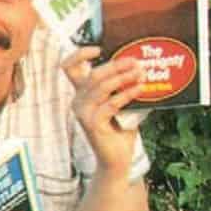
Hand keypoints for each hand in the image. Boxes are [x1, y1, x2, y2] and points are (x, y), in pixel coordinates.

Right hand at [64, 49, 144, 174]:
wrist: (118, 160)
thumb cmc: (121, 131)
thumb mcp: (122, 105)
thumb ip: (124, 88)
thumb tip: (141, 69)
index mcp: (82, 94)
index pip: (70, 68)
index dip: (80, 55)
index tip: (99, 49)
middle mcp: (78, 101)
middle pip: (93, 74)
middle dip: (116, 65)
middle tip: (136, 62)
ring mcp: (84, 113)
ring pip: (101, 87)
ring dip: (123, 77)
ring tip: (141, 73)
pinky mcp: (93, 124)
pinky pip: (110, 104)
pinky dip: (127, 94)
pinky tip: (140, 89)